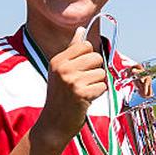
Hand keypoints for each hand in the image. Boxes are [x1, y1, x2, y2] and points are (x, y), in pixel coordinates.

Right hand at [32, 27, 107, 147]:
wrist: (53, 124)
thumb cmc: (59, 97)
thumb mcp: (60, 71)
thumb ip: (72, 50)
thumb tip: (81, 29)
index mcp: (58, 60)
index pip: (85, 45)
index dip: (89, 58)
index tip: (81, 69)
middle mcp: (63, 68)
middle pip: (96, 57)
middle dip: (95, 71)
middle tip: (84, 83)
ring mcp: (72, 81)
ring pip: (102, 73)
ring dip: (97, 84)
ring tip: (84, 92)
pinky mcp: (81, 93)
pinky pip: (102, 86)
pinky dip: (97, 94)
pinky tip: (85, 100)